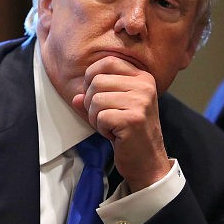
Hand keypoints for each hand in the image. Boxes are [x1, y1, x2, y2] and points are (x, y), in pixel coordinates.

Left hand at [72, 56, 170, 191]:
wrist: (147, 161)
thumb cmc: (129, 132)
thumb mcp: (113, 108)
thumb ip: (93, 98)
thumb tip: (76, 97)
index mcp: (142, 78)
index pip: (108, 62)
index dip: (92, 78)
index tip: (97, 96)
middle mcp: (144, 86)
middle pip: (96, 81)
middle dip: (92, 103)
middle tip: (105, 118)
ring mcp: (141, 102)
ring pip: (95, 100)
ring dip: (96, 118)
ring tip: (111, 126)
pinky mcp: (133, 119)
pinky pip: (100, 117)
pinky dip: (101, 128)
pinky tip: (115, 134)